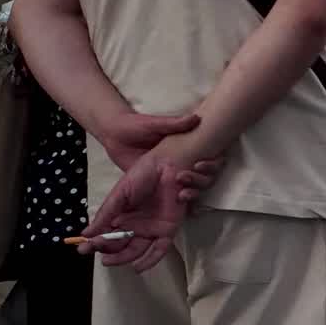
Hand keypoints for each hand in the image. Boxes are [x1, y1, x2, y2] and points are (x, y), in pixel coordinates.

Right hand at [80, 151, 190, 272]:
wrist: (168, 166)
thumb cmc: (142, 175)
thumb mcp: (120, 195)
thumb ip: (105, 214)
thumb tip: (86, 234)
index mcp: (122, 216)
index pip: (106, 234)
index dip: (95, 242)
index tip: (83, 249)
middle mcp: (135, 225)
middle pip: (120, 244)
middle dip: (108, 251)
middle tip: (99, 256)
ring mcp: (151, 229)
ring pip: (136, 249)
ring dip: (123, 257)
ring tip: (110, 261)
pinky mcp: (167, 230)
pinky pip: (159, 249)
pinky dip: (149, 260)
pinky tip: (137, 267)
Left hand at [96, 111, 224, 200]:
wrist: (113, 134)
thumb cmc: (135, 125)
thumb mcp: (154, 124)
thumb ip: (174, 123)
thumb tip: (196, 118)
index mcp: (184, 148)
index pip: (207, 159)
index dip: (211, 165)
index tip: (201, 165)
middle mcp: (180, 163)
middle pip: (202, 177)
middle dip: (200, 181)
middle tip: (184, 178)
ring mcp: (168, 176)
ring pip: (190, 188)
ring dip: (192, 193)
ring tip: (183, 195)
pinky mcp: (155, 186)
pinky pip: (170, 197)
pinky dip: (178, 203)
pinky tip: (180, 206)